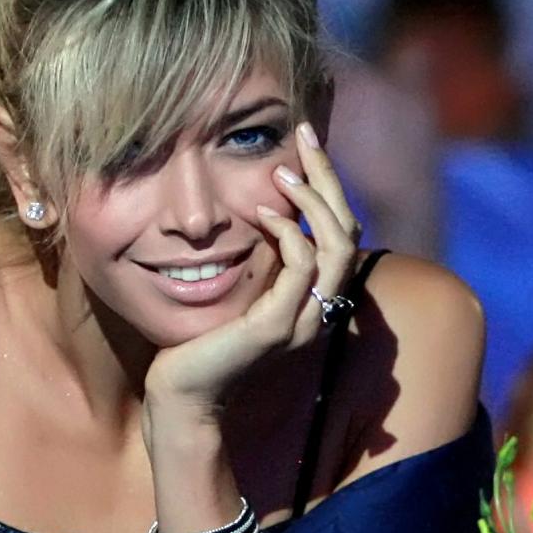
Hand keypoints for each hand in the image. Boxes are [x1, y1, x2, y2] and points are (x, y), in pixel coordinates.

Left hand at [143, 121, 359, 413]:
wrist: (182, 397)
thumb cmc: (203, 344)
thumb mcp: (240, 293)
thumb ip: (262, 263)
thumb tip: (262, 214)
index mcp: (314, 299)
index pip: (344, 232)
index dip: (330, 187)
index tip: (306, 146)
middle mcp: (319, 308)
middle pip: (350, 230)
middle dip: (329, 176)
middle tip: (305, 135)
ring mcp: (302, 320)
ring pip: (338, 245)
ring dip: (313, 200)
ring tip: (282, 172)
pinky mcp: (276, 327)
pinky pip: (302, 267)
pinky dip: (289, 233)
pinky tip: (260, 212)